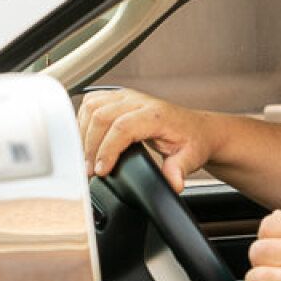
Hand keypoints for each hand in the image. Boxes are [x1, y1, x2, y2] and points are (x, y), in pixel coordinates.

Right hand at [77, 88, 212, 192]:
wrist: (197, 129)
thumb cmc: (193, 142)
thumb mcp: (191, 159)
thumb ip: (179, 170)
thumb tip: (173, 183)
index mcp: (156, 114)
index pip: (122, 127)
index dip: (107, 150)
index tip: (101, 171)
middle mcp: (139, 101)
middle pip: (101, 115)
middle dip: (91, 146)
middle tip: (90, 171)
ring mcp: (127, 96)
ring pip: (92, 106)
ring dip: (83, 133)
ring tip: (87, 159)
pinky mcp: (119, 97)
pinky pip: (92, 102)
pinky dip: (83, 121)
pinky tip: (87, 140)